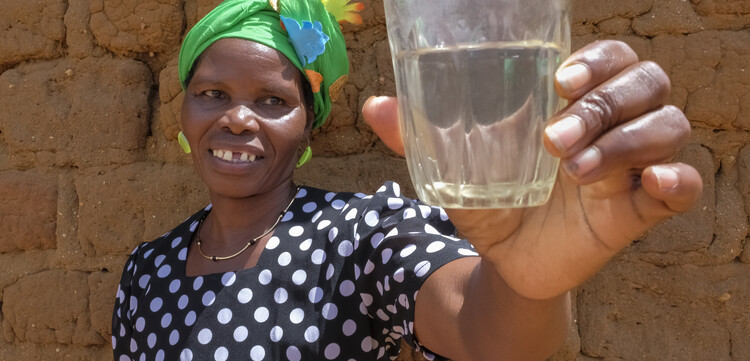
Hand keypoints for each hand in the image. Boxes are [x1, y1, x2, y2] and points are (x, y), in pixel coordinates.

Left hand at [362, 40, 702, 299]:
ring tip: (575, 172)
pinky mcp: (640, 208)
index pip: (610, 59)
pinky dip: (676, 180)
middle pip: (647, 83)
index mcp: (571, 104)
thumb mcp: (456, 169)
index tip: (561, 80)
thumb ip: (418, 136)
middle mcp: (609, 127)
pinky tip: (650, 184)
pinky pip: (684, 185)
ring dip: (628, 141)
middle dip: (605, 105)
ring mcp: (629, 166)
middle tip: (555, 140)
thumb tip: (374, 106)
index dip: (599, 59)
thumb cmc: (489, 201)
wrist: (505, 261)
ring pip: (667, 125)